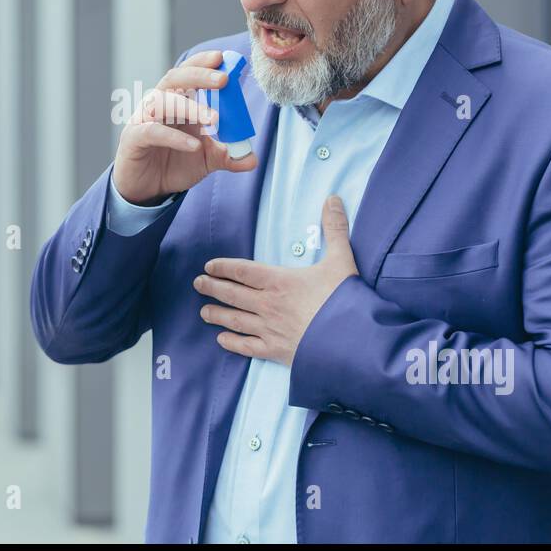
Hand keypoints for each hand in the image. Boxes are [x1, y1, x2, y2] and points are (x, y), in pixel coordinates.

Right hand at [112, 49, 257, 205]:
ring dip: (190, 107)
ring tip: (214, 119)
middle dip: (200, 75)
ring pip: (164, 102)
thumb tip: (252, 159)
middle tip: (223, 79)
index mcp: (178, 101)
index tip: (227, 59)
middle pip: (176, 78)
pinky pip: (153, 132)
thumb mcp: (206, 160)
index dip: (205, 64)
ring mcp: (145, 118)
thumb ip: (228, 156)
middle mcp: (160, 104)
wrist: (146, 188)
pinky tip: (194, 146)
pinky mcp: (134, 138)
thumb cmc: (173, 163)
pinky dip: (174, 137)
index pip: (190, 73)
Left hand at [193, 195, 357, 365]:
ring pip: (234, 320)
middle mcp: (268, 304)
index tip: (210, 265)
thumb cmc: (345, 299)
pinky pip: (247, 347)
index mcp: (279, 281)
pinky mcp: (276, 351)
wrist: (352, 340)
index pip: (242, 270)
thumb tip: (333, 198)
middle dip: (212, 287)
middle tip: (198, 283)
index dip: (223, 267)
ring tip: (203, 312)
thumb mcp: (341, 259)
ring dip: (217, 314)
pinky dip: (232, 343)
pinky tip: (222, 340)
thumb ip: (334, 228)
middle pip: (232, 294)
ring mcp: (270, 329)